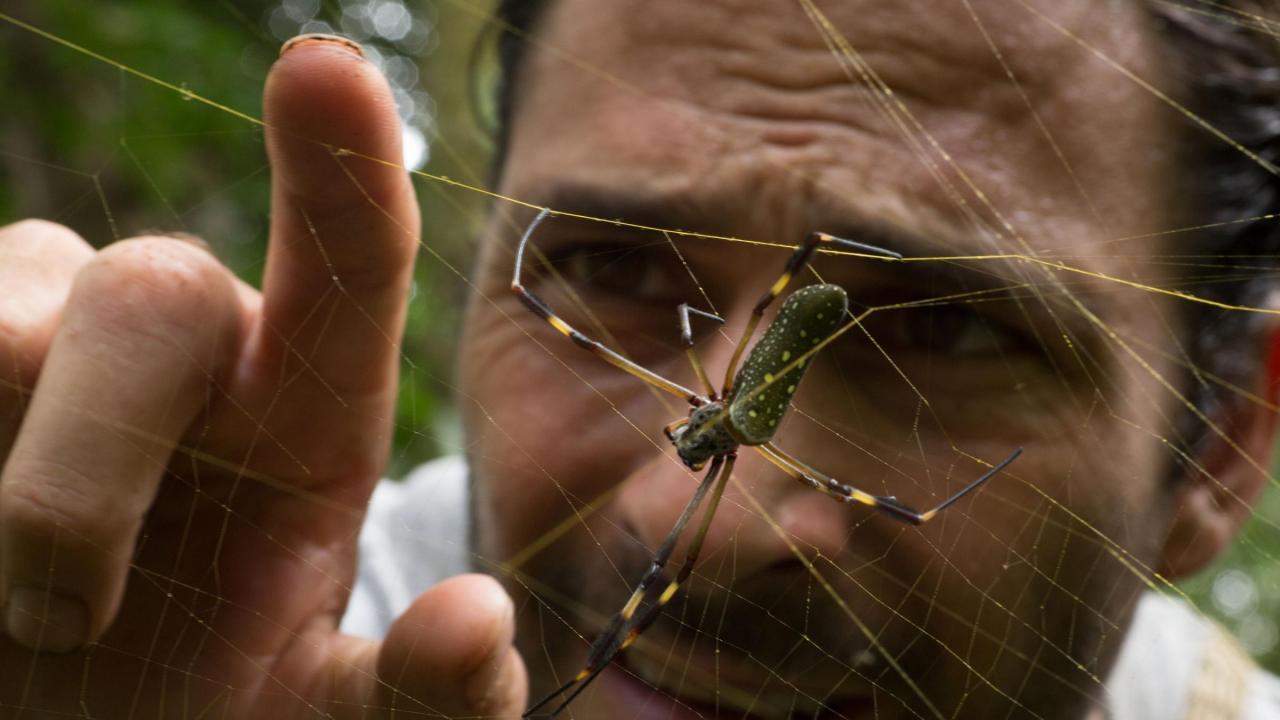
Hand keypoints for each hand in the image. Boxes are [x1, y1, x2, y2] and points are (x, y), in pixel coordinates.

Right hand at [0, 35, 525, 717]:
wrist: (65, 717)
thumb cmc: (201, 706)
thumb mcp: (315, 717)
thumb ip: (413, 692)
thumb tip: (475, 627)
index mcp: (307, 415)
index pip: (348, 270)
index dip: (342, 172)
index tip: (327, 70)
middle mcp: (188, 351)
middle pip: (151, 291)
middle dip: (92, 463)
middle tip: (66, 617)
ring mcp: (45, 340)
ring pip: (2, 317)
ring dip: (7, 485)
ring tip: (20, 605)